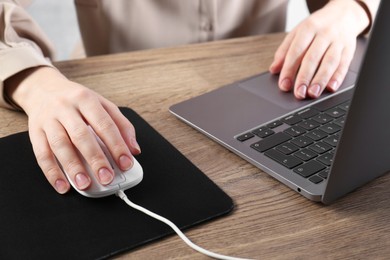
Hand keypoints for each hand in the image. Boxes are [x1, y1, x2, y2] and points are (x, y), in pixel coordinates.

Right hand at [6, 66, 140, 193]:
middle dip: (96, 159)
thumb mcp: (102, 105)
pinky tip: (62, 185)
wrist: (44, 89)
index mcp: (86, 99)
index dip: (117, 145)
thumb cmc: (78, 101)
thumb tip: (134, 149)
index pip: (105, 124)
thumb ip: (121, 125)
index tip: (126, 163)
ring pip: (60, 145)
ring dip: (73, 167)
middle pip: (81, 135)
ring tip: (85, 184)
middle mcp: (66, 108)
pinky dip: (52, 172)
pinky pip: (41, 154)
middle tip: (107, 177)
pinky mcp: (35, 132)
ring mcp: (48, 120)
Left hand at [269, 0, 369, 98]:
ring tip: (313, 93)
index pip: (296, 51)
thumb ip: (284, 51)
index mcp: (308, 28)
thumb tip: (274, 69)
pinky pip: (344, 64)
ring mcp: (338, 41)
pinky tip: (331, 87)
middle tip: (299, 93)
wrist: (343, 14)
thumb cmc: (316, 27)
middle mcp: (324, 34)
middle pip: (312, 58)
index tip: (284, 85)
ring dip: (321, 80)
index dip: (289, 70)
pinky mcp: (349, 49)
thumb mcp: (297, 33)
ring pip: (330, 62)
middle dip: (304, 77)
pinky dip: (338, 77)